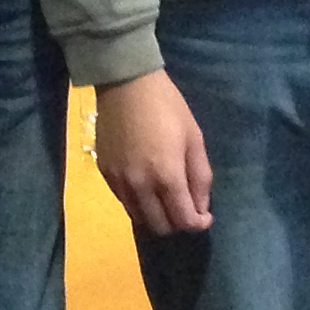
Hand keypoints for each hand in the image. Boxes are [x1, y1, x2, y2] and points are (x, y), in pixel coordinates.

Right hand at [94, 69, 213, 234]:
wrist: (125, 83)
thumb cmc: (167, 106)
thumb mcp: (194, 138)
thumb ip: (200, 176)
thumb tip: (201, 207)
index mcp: (166, 176)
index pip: (184, 220)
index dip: (198, 223)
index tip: (205, 215)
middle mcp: (140, 186)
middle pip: (160, 226)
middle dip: (177, 223)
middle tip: (185, 207)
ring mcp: (119, 181)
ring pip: (139, 217)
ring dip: (156, 215)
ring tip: (165, 199)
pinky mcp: (104, 173)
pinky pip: (123, 201)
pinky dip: (138, 203)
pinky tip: (145, 187)